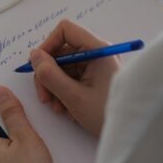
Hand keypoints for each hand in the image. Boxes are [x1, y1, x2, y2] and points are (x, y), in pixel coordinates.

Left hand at [0, 86, 61, 162]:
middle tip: (34, 107)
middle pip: (2, 128)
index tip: (16, 93)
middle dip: (17, 117)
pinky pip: (21, 154)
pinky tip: (45, 144)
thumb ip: (13, 113)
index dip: (2, 103)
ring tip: (42, 124)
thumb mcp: (25, 137)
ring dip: (26, 133)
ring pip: (14, 141)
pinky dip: (31, 147)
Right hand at [31, 19, 119, 136]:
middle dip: (48, 74)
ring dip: (54, 87)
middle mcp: (97, 53)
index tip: (38, 67)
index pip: (65, 30)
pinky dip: (63, 92)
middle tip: (44, 98)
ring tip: (57, 108)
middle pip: (61, 52)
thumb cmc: (105, 114)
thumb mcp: (73, 97)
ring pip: (63, 67)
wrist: (129, 132)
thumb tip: (34, 55)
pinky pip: (71, 77)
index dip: (48, 45)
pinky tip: (66, 109)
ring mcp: (96, 66)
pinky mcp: (95, 78)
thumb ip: (50, 75)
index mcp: (97, 50)